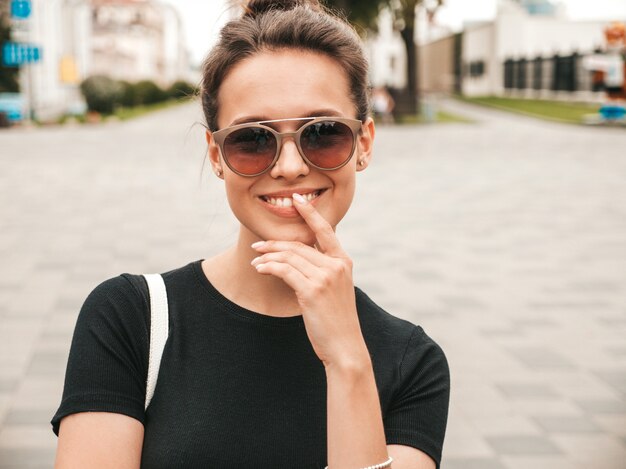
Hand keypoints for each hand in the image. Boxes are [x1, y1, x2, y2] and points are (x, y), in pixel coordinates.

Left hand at [251, 193, 368, 368]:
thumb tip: (297, 259)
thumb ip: (322, 270)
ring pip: (290, 256)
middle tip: (257, 246)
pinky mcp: (312, 290)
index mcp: (343, 262)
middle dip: (275, 244)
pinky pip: (284, 271)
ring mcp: (325, 277)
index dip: (310, 213)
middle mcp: (336, 265)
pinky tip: (260, 269)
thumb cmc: (336, 320)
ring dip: (268, 256)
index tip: (298, 200)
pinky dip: (268, 267)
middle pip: (299, 245)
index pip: (325, 230)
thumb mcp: (335, 289)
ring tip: (256, 259)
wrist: (344, 346)